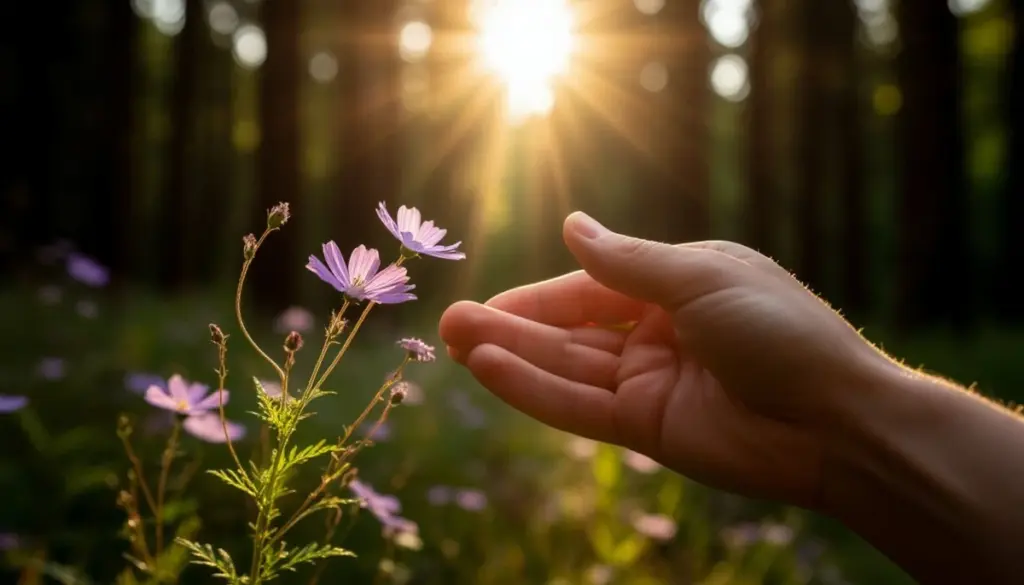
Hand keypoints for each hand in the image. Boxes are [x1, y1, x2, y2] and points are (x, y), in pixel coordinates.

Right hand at [439, 212, 892, 507]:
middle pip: (569, 331)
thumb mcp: (700, 278)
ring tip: (453, 344)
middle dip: (510, 328)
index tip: (487, 301)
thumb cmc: (781, 332)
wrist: (837, 420)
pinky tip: (491, 372)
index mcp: (677, 288)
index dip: (538, 296)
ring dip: (510, 357)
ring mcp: (651, 383)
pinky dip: (535, 391)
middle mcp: (657, 335)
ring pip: (567, 369)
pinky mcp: (649, 428)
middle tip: (449, 324)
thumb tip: (572, 223)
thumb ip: (626, 261)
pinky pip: (580, 408)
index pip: (590, 289)